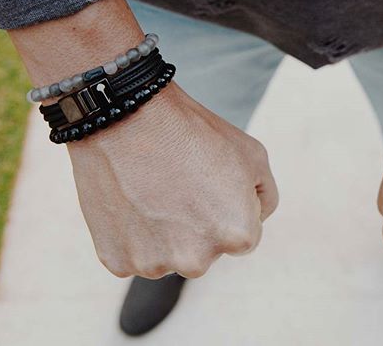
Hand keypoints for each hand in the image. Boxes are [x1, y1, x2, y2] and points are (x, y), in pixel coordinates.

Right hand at [69, 81, 277, 278]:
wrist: (131, 118)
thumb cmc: (194, 134)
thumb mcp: (253, 156)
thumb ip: (265, 197)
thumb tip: (256, 220)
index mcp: (238, 236)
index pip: (244, 237)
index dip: (229, 206)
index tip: (210, 184)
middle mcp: (198, 261)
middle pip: (205, 251)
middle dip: (198, 225)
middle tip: (181, 185)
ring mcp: (155, 264)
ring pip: (168, 255)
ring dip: (164, 233)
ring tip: (155, 189)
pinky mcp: (118, 261)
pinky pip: (133, 254)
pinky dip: (133, 234)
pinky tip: (132, 200)